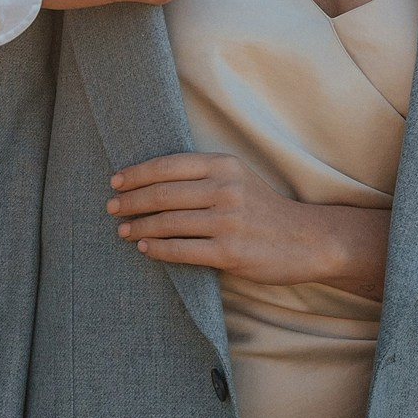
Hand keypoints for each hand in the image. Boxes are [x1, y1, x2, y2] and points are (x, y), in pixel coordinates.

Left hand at [106, 152, 389, 296]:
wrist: (306, 240)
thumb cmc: (264, 209)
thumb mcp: (238, 178)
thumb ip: (203, 175)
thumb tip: (151, 180)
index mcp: (224, 165)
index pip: (168, 165)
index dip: (137, 174)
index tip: (115, 181)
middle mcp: (225, 189)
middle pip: (163, 194)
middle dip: (131, 201)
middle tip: (111, 208)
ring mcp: (228, 221)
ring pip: (168, 222)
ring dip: (139, 226)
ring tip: (122, 230)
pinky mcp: (230, 252)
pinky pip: (182, 250)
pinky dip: (158, 248)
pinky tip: (144, 246)